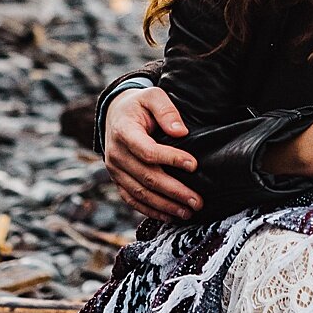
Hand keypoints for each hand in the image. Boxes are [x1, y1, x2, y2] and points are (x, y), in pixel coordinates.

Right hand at [102, 87, 200, 221]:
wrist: (115, 114)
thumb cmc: (139, 105)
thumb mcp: (152, 96)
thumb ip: (166, 110)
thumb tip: (181, 132)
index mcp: (124, 132)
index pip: (147, 151)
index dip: (171, 159)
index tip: (194, 165)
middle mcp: (116, 154)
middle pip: (146, 177)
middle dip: (174, 191)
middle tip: (197, 201)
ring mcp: (115, 170)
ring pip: (140, 193)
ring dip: (165, 206)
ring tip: (188, 212)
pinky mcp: (118, 180)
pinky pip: (132, 199)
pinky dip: (150, 210)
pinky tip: (169, 216)